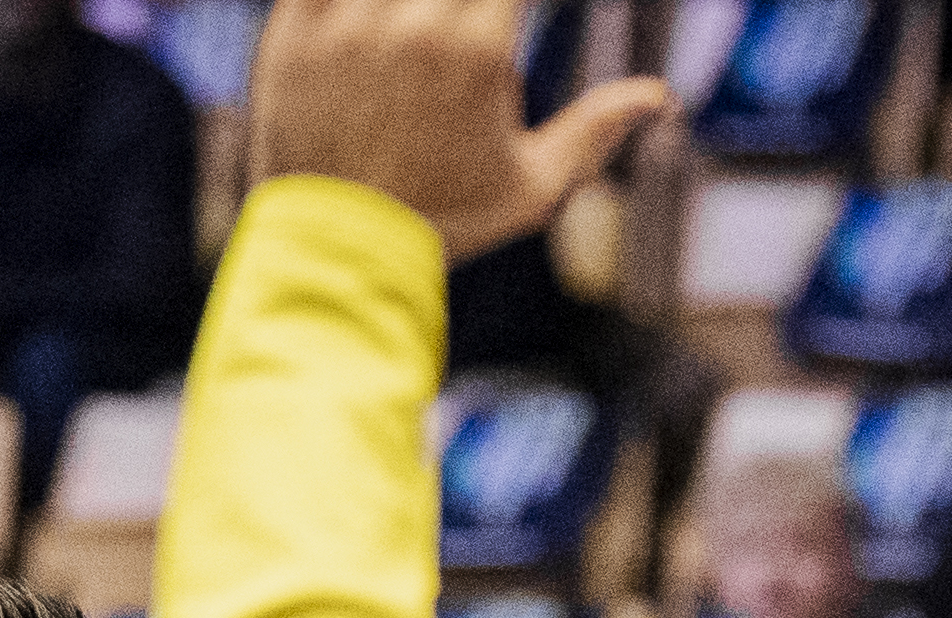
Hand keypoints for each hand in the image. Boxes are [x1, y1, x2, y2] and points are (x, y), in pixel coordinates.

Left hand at [250, 0, 670, 263]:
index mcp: (478, 45)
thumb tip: (659, 96)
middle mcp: (412, 20)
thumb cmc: (442, 224)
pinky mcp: (292, 27)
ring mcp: (345, 20)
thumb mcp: (532, 190)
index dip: (513, 0)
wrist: (335, 259)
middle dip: (469, 4)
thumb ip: (594, 131)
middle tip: (471, 21)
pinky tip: (376, 13)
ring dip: (417, 0)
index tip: (508, 14)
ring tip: (428, 21)